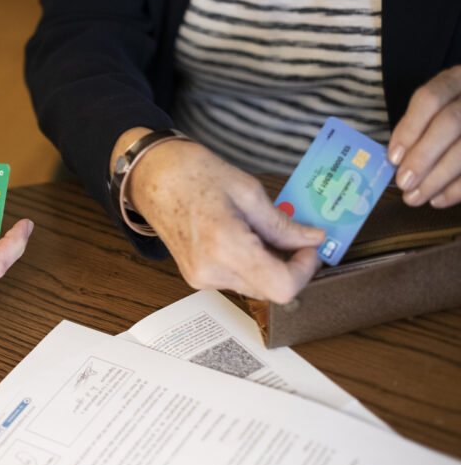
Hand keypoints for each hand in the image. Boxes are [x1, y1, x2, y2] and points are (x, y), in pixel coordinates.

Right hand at [126, 136, 323, 303]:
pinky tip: (244, 237)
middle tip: (293, 236)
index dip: (304, 270)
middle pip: (271, 290)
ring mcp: (201, 278)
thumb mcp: (248, 191)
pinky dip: (251, 264)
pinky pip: (237, 280)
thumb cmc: (193, 174)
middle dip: (289, 265)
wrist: (152, 177)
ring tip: (262, 231)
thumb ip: (282, 225)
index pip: (282, 287)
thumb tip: (312, 239)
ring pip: (255, 286)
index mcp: (226, 246)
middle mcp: (211, 271)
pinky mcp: (196, 278)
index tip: (308, 246)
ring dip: (269, 265)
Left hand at [389, 65, 460, 207]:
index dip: (409, 129)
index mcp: (455, 80)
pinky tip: (439, 200)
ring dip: (439, 178)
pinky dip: (459, 188)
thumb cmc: (450, 114)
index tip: (393, 158)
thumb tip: (395, 160)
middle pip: (450, 123)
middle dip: (423, 156)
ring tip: (415, 197)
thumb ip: (416, 127)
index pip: (429, 98)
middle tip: (404, 183)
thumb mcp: (435, 110)